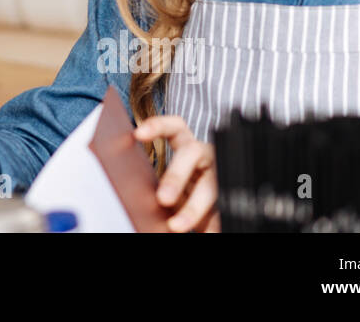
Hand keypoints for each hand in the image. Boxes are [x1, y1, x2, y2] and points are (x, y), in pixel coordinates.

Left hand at [133, 114, 219, 231]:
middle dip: (175, 175)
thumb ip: (156, 181)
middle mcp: (205, 156)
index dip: (158, 126)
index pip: (175, 127)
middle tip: (162, 198)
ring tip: (176, 226)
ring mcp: (218, 175)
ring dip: (193, 208)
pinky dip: (213, 226)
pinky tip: (207, 234)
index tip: (138, 134)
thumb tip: (132, 191)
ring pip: (210, 187)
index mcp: (187, 146)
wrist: (211, 201)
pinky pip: (221, 212)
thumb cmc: (184, 186)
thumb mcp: (171, 181)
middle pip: (191, 155)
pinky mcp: (228, 198)